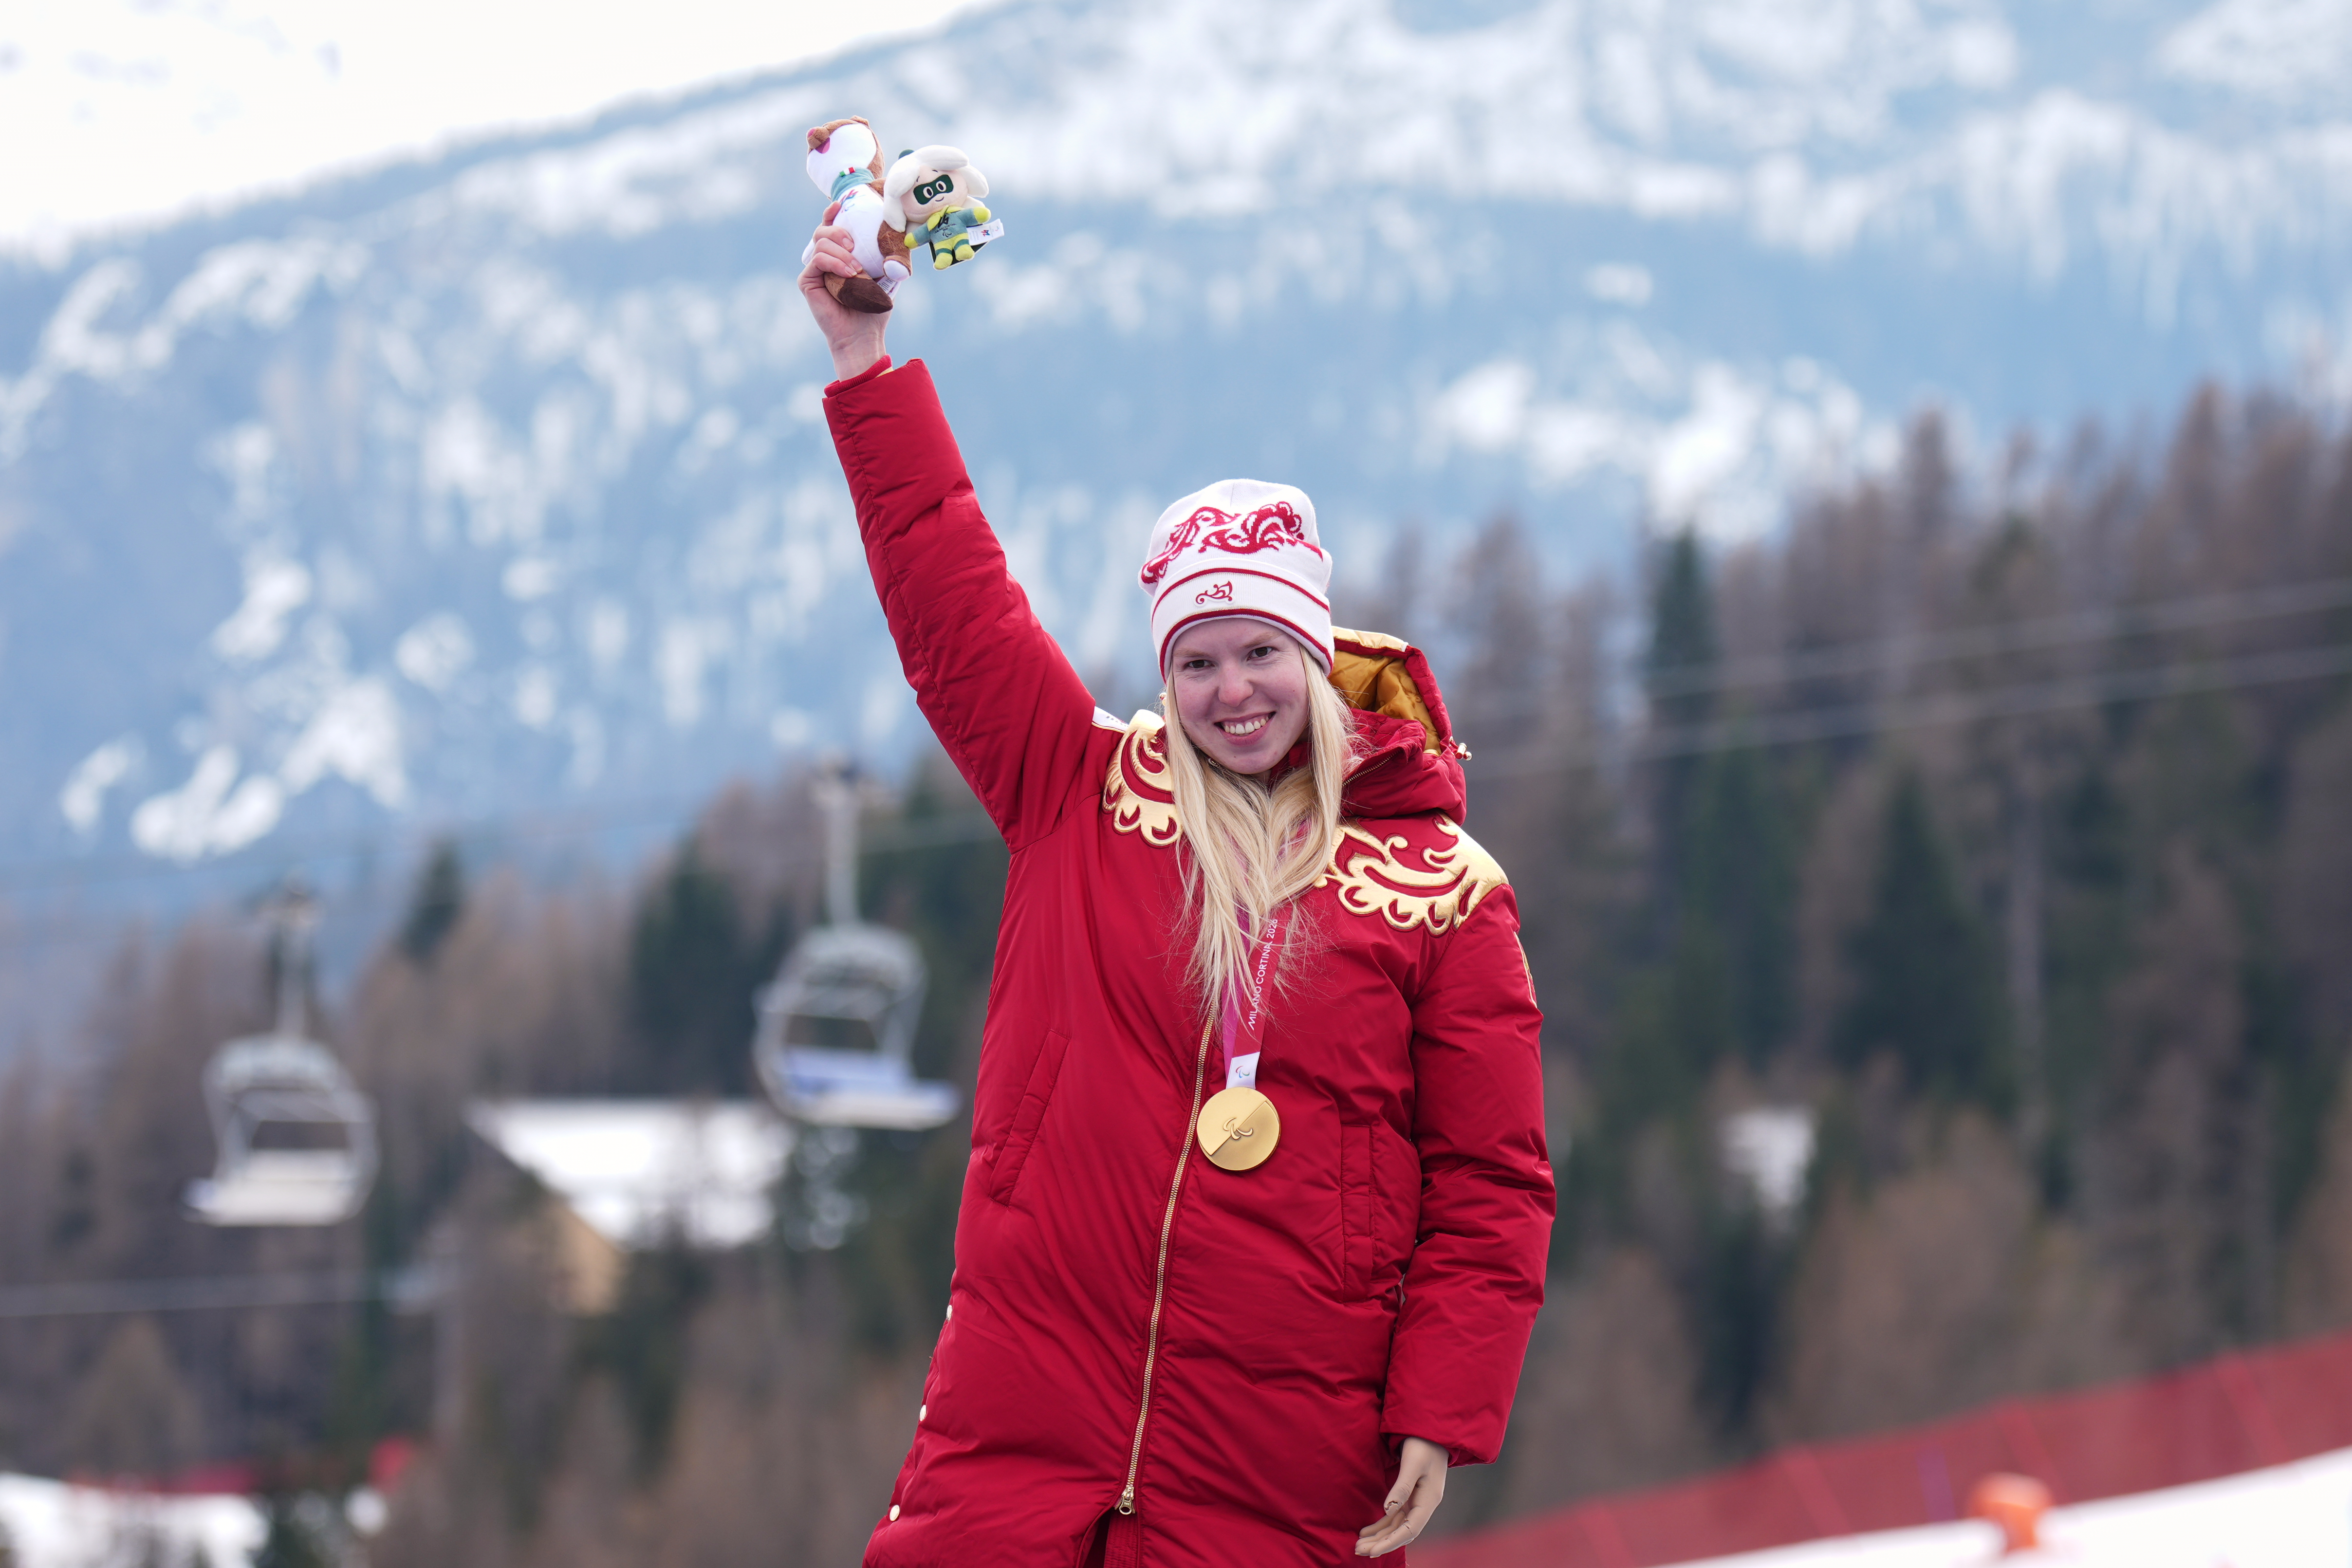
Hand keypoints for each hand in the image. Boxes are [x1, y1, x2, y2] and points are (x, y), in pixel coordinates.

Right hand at [800, 207, 888, 380]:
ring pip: (821, 243)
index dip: (832, 213)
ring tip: (856, 270)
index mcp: (838, 257)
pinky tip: (849, 274)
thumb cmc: (873, 308)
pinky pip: (817, 259)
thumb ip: (886, 256)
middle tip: (854, 244)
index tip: (841, 204)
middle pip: (823, 231)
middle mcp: (823, 261)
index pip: (830, 228)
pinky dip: (834, 262)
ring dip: (841, 252)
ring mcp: (813, 271)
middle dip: (838, 231)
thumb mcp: (886, 277)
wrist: (863, 335)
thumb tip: (898, 232)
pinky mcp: (806, 282)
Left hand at [1356, 1437, 1446, 1556]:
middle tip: (1359, 1550)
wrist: (1430, 1431)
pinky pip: (1394, 1516)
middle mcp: (1424, 1506)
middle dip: (1381, 1543)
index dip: (1391, 1542)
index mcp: (1428, 1501)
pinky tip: (1367, 1531)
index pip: (1409, 1530)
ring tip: (1359, 1544)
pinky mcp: (1410, 1496)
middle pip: (1401, 1532)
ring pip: (1396, 1526)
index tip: (1373, 1551)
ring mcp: (1417, 1502)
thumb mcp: (1412, 1463)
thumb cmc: (1423, 1444)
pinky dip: (1381, 1524)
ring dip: (1379, 1536)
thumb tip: (1387, 1510)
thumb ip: (1401, 1487)